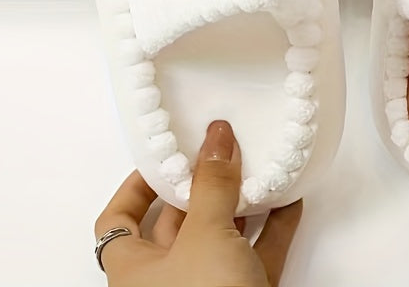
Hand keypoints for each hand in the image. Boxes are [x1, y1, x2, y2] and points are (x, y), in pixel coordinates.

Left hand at [95, 121, 301, 286]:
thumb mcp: (204, 235)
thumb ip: (212, 183)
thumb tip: (216, 136)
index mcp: (134, 270)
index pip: (118, 220)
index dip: (136, 185)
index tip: (165, 154)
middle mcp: (167, 280)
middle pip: (179, 220)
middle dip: (203, 184)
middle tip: (223, 149)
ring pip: (222, 236)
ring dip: (243, 202)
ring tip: (261, 166)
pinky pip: (258, 255)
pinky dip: (274, 227)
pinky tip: (290, 199)